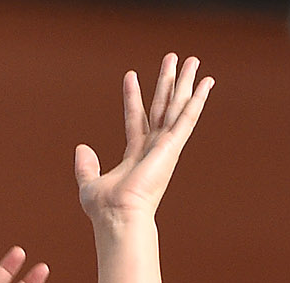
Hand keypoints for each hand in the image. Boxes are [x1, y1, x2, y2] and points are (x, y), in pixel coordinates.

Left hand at [76, 54, 212, 228]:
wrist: (118, 217)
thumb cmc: (105, 210)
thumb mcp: (89, 184)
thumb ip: (86, 166)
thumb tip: (81, 148)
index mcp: (135, 155)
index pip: (135, 118)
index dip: (132, 97)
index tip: (130, 75)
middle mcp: (154, 148)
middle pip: (162, 107)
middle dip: (167, 83)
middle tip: (173, 58)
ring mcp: (166, 146)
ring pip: (177, 106)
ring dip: (185, 83)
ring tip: (193, 59)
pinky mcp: (173, 146)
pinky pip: (188, 117)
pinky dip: (198, 99)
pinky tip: (207, 82)